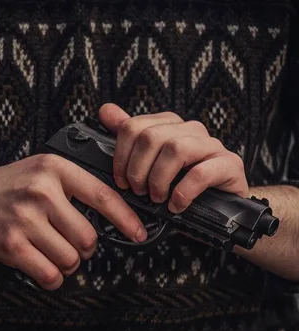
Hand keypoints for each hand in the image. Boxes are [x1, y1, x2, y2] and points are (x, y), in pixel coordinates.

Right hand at [0, 154, 146, 289]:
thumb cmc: (4, 190)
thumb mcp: (38, 173)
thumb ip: (71, 188)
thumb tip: (113, 214)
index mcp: (54, 169)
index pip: (103, 196)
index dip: (126, 219)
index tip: (139, 234)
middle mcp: (41, 190)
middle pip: (88, 237)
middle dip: (83, 249)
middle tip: (67, 244)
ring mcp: (25, 218)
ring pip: (71, 259)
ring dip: (65, 264)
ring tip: (47, 252)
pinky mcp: (11, 244)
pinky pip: (50, 274)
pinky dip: (51, 278)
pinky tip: (41, 268)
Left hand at [99, 103, 249, 211]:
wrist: (219, 213)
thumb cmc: (182, 189)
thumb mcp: (151, 168)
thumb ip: (131, 139)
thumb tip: (106, 111)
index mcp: (170, 126)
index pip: (134, 126)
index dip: (121, 156)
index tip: (121, 181)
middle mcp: (191, 130)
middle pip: (151, 137)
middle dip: (138, 170)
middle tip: (139, 192)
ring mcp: (212, 146)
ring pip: (176, 149)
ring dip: (159, 179)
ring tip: (158, 198)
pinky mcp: (230, 165)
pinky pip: (201, 173)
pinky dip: (183, 192)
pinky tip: (177, 205)